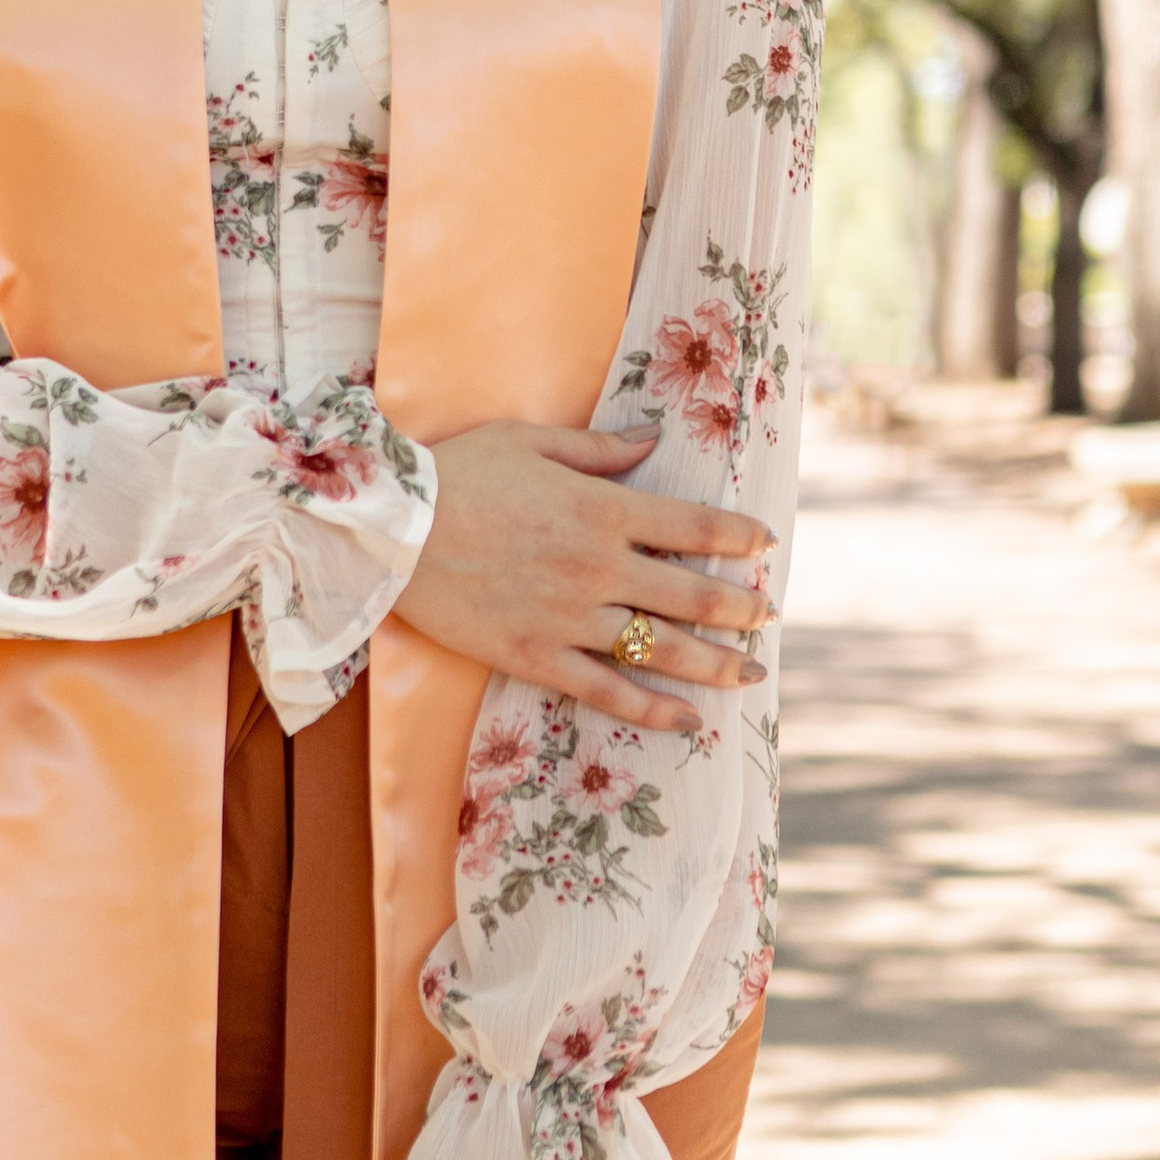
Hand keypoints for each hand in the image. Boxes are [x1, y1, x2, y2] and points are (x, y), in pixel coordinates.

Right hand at [398, 420, 772, 738]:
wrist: (391, 528)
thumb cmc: (457, 471)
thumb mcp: (532, 440)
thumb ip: (601, 448)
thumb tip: (655, 438)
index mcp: (603, 509)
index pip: (695, 527)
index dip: (738, 538)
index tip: (764, 546)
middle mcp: (599, 567)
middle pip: (693, 596)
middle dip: (740, 608)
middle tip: (767, 616)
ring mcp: (570, 618)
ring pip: (662, 650)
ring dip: (715, 664)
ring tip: (749, 673)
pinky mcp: (538, 656)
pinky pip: (608, 692)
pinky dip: (653, 711)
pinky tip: (688, 721)